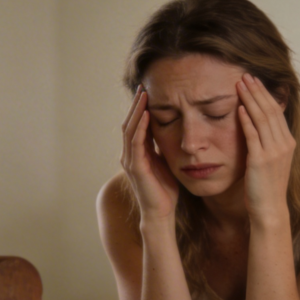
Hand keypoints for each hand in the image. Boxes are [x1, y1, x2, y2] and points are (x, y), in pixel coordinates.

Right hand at [120, 87, 178, 220]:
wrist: (161, 213)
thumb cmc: (164, 190)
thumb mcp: (165, 162)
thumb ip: (162, 148)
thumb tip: (170, 131)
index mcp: (136, 153)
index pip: (135, 124)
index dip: (140, 108)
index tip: (148, 91)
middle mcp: (129, 155)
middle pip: (129, 123)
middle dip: (136, 104)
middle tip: (143, 86)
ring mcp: (131, 161)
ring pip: (130, 129)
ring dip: (137, 111)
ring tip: (144, 94)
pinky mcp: (136, 168)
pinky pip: (136, 143)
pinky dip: (141, 127)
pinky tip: (147, 115)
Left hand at [236, 74, 295, 223]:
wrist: (269, 209)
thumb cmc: (266, 186)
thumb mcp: (272, 160)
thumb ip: (268, 142)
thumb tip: (257, 124)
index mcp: (288, 142)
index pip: (276, 111)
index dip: (265, 94)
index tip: (254, 80)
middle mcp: (284, 144)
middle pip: (270, 110)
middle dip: (257, 91)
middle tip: (245, 75)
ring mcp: (274, 152)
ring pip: (262, 119)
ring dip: (250, 99)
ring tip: (240, 85)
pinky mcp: (260, 161)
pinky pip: (253, 136)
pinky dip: (246, 120)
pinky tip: (239, 108)